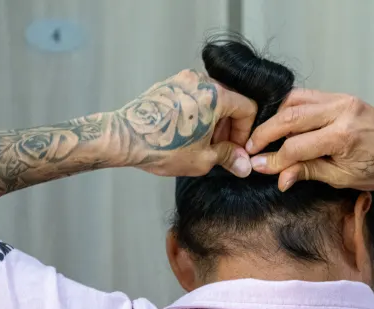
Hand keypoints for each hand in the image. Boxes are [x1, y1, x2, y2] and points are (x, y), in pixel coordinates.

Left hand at [119, 69, 256, 177]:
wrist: (125, 138)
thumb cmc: (162, 147)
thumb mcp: (202, 159)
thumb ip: (228, 157)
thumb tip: (243, 164)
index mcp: (216, 95)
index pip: (247, 107)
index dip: (245, 132)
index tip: (236, 148)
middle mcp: (201, 81)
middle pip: (230, 101)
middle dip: (229, 127)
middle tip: (221, 149)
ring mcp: (183, 80)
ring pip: (211, 99)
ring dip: (213, 121)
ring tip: (202, 143)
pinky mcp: (168, 85)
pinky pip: (193, 96)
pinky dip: (197, 113)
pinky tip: (187, 133)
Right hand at [245, 89, 373, 190]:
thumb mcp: (343, 178)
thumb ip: (308, 172)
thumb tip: (278, 176)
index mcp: (343, 136)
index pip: (295, 147)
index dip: (273, 159)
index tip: (257, 166)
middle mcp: (341, 112)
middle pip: (290, 118)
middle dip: (265, 133)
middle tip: (249, 148)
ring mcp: (342, 99)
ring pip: (295, 101)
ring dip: (275, 117)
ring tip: (263, 135)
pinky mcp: (342, 96)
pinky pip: (308, 97)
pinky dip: (291, 108)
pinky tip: (282, 122)